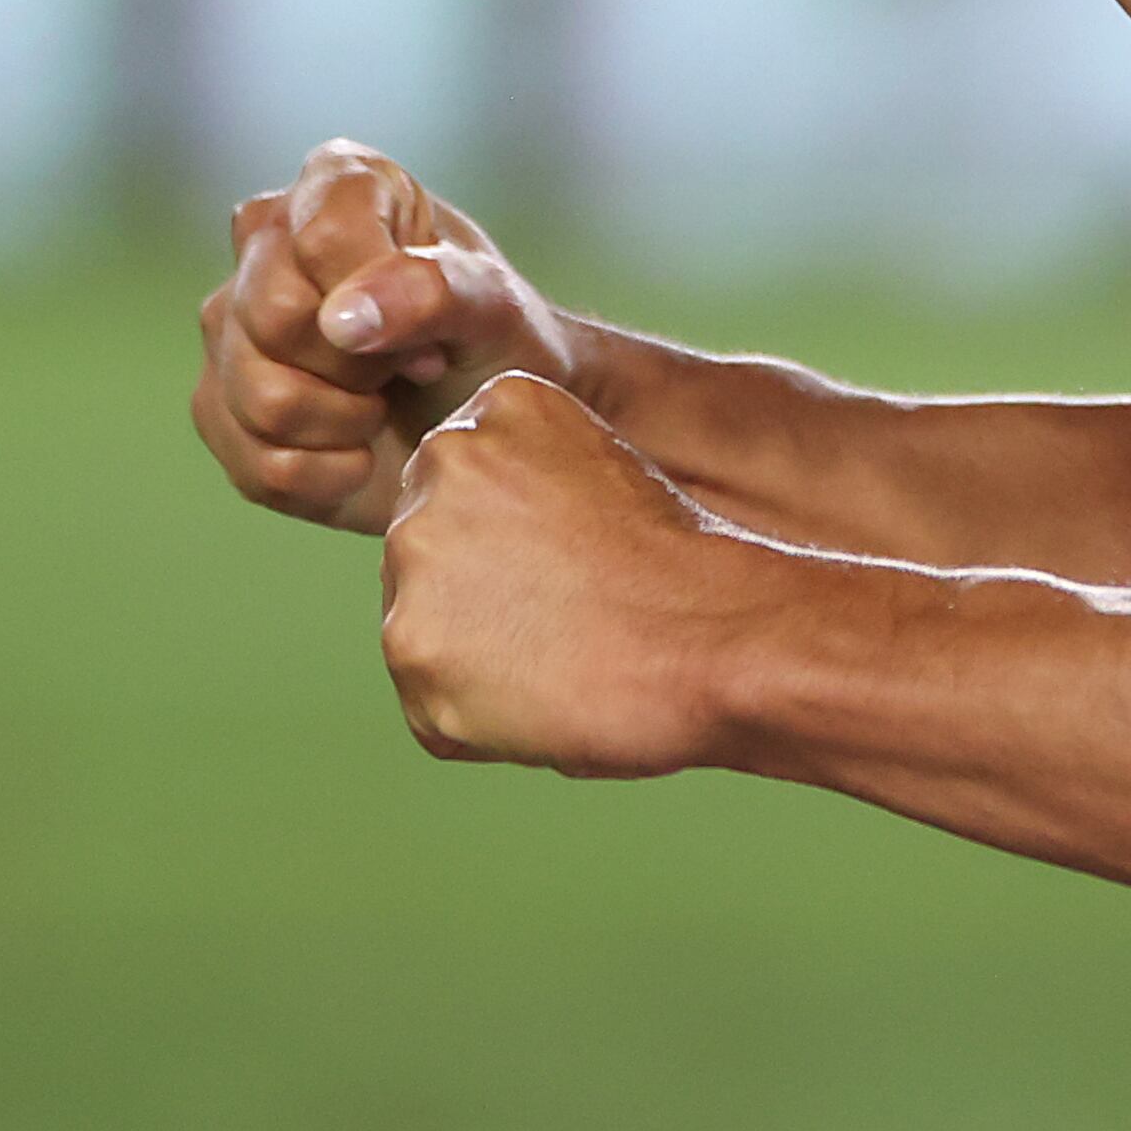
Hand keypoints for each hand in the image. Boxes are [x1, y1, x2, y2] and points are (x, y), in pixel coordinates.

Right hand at [192, 140, 589, 533]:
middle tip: (406, 371)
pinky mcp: (218, 407)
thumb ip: (434, 289)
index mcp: (336, 183)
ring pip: (260, 397)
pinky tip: (360, 451)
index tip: (432, 337)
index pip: (323, 239)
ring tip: (384, 407)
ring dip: (346, 424)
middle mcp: (264, 243)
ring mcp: (229, 325)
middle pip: (274, 317)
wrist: (487, 425)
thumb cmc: (498, 346)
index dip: (384, 303)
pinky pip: (257, 464)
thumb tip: (340, 318)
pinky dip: (328, 476)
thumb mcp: (498, 308)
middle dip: (360, 366)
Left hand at [378, 374, 748, 774]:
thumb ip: (520, 490)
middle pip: (429, 552)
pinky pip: (428, 705)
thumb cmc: (683, 570)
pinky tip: (546, 702)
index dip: (520, 544)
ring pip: (420, 629)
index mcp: (495, 407)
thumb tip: (476, 557)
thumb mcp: (601, 472)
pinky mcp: (411, 648)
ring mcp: (416, 558)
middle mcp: (439, 465)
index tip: (578, 563)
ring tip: (563, 661)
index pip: (464, 490)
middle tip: (570, 619)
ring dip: (479, 660)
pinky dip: (478, 723)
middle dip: (483, 596)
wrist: (719, 637)